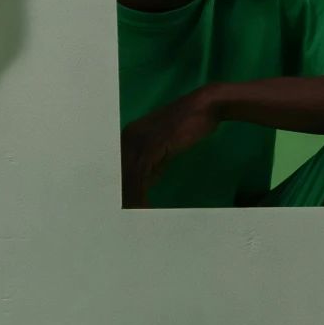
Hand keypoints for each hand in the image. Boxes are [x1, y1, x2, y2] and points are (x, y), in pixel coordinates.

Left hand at [119, 87, 219, 207]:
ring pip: (128, 176)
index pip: (118, 168)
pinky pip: (141, 174)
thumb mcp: (166, 148)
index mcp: (129, 137)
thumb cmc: (189, 125)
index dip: (120, 189)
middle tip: (124, 218)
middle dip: (122, 197)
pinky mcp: (151, 145)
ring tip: (133, 217)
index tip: (122, 208)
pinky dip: (140, 193)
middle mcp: (128, 137)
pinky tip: (144, 207)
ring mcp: (139, 140)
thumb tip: (144, 183)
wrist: (205, 107)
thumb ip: (154, 163)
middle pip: (118, 173)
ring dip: (130, 199)